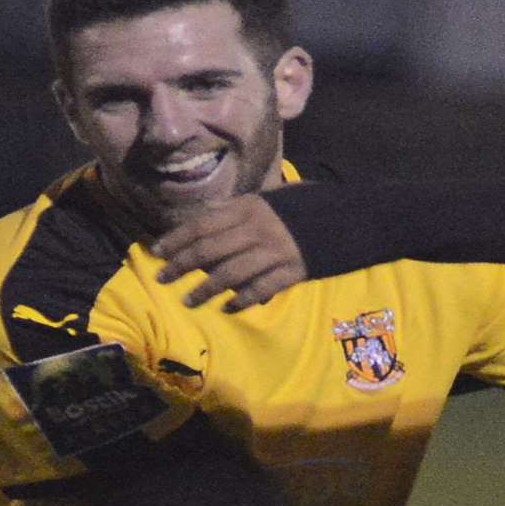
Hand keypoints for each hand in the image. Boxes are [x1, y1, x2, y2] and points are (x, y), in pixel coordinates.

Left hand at [151, 194, 309, 310]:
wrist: (348, 219)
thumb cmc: (303, 207)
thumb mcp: (269, 197)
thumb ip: (237, 207)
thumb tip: (205, 212)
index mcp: (249, 207)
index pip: (203, 224)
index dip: (177, 238)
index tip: (157, 251)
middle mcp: (258, 229)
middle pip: (210, 250)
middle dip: (181, 265)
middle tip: (162, 278)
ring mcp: (276, 252)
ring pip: (231, 274)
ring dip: (206, 289)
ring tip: (188, 300)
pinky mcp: (293, 271)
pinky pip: (261, 289)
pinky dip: (243, 300)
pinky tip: (228, 307)